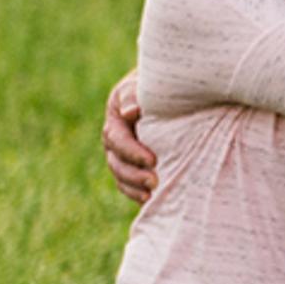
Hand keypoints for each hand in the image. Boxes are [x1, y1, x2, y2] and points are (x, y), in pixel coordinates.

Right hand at [101, 75, 155, 203]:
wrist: (169, 93)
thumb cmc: (159, 86)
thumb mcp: (145, 83)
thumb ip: (135, 94)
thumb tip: (130, 111)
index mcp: (116, 117)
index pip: (117, 139)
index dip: (132, 152)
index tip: (152, 160)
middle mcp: (115, 138)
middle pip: (116, 161)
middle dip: (133, 174)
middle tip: (154, 181)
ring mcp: (123, 154)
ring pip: (120, 175)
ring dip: (133, 187)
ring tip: (150, 193)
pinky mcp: (134, 164)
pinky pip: (128, 184)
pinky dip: (135, 193)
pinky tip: (149, 200)